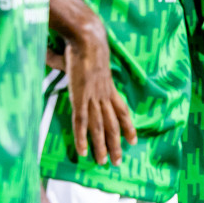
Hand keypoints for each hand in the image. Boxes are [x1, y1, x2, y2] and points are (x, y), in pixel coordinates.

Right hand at [62, 30, 135, 165]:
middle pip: (113, 125)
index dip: (129, 127)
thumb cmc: (87, 46)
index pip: (123, 111)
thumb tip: (69, 62)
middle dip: (117, 144)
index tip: (134, 140)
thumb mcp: (90, 61)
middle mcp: (104, 96)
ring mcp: (93, 98)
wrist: (89, 40)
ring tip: (104, 163)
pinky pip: (81, 123)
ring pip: (99, 128)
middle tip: (118, 162)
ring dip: (102, 147)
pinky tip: (83, 152)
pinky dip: (82, 139)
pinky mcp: (80, 98)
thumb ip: (83, 69)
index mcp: (109, 88)